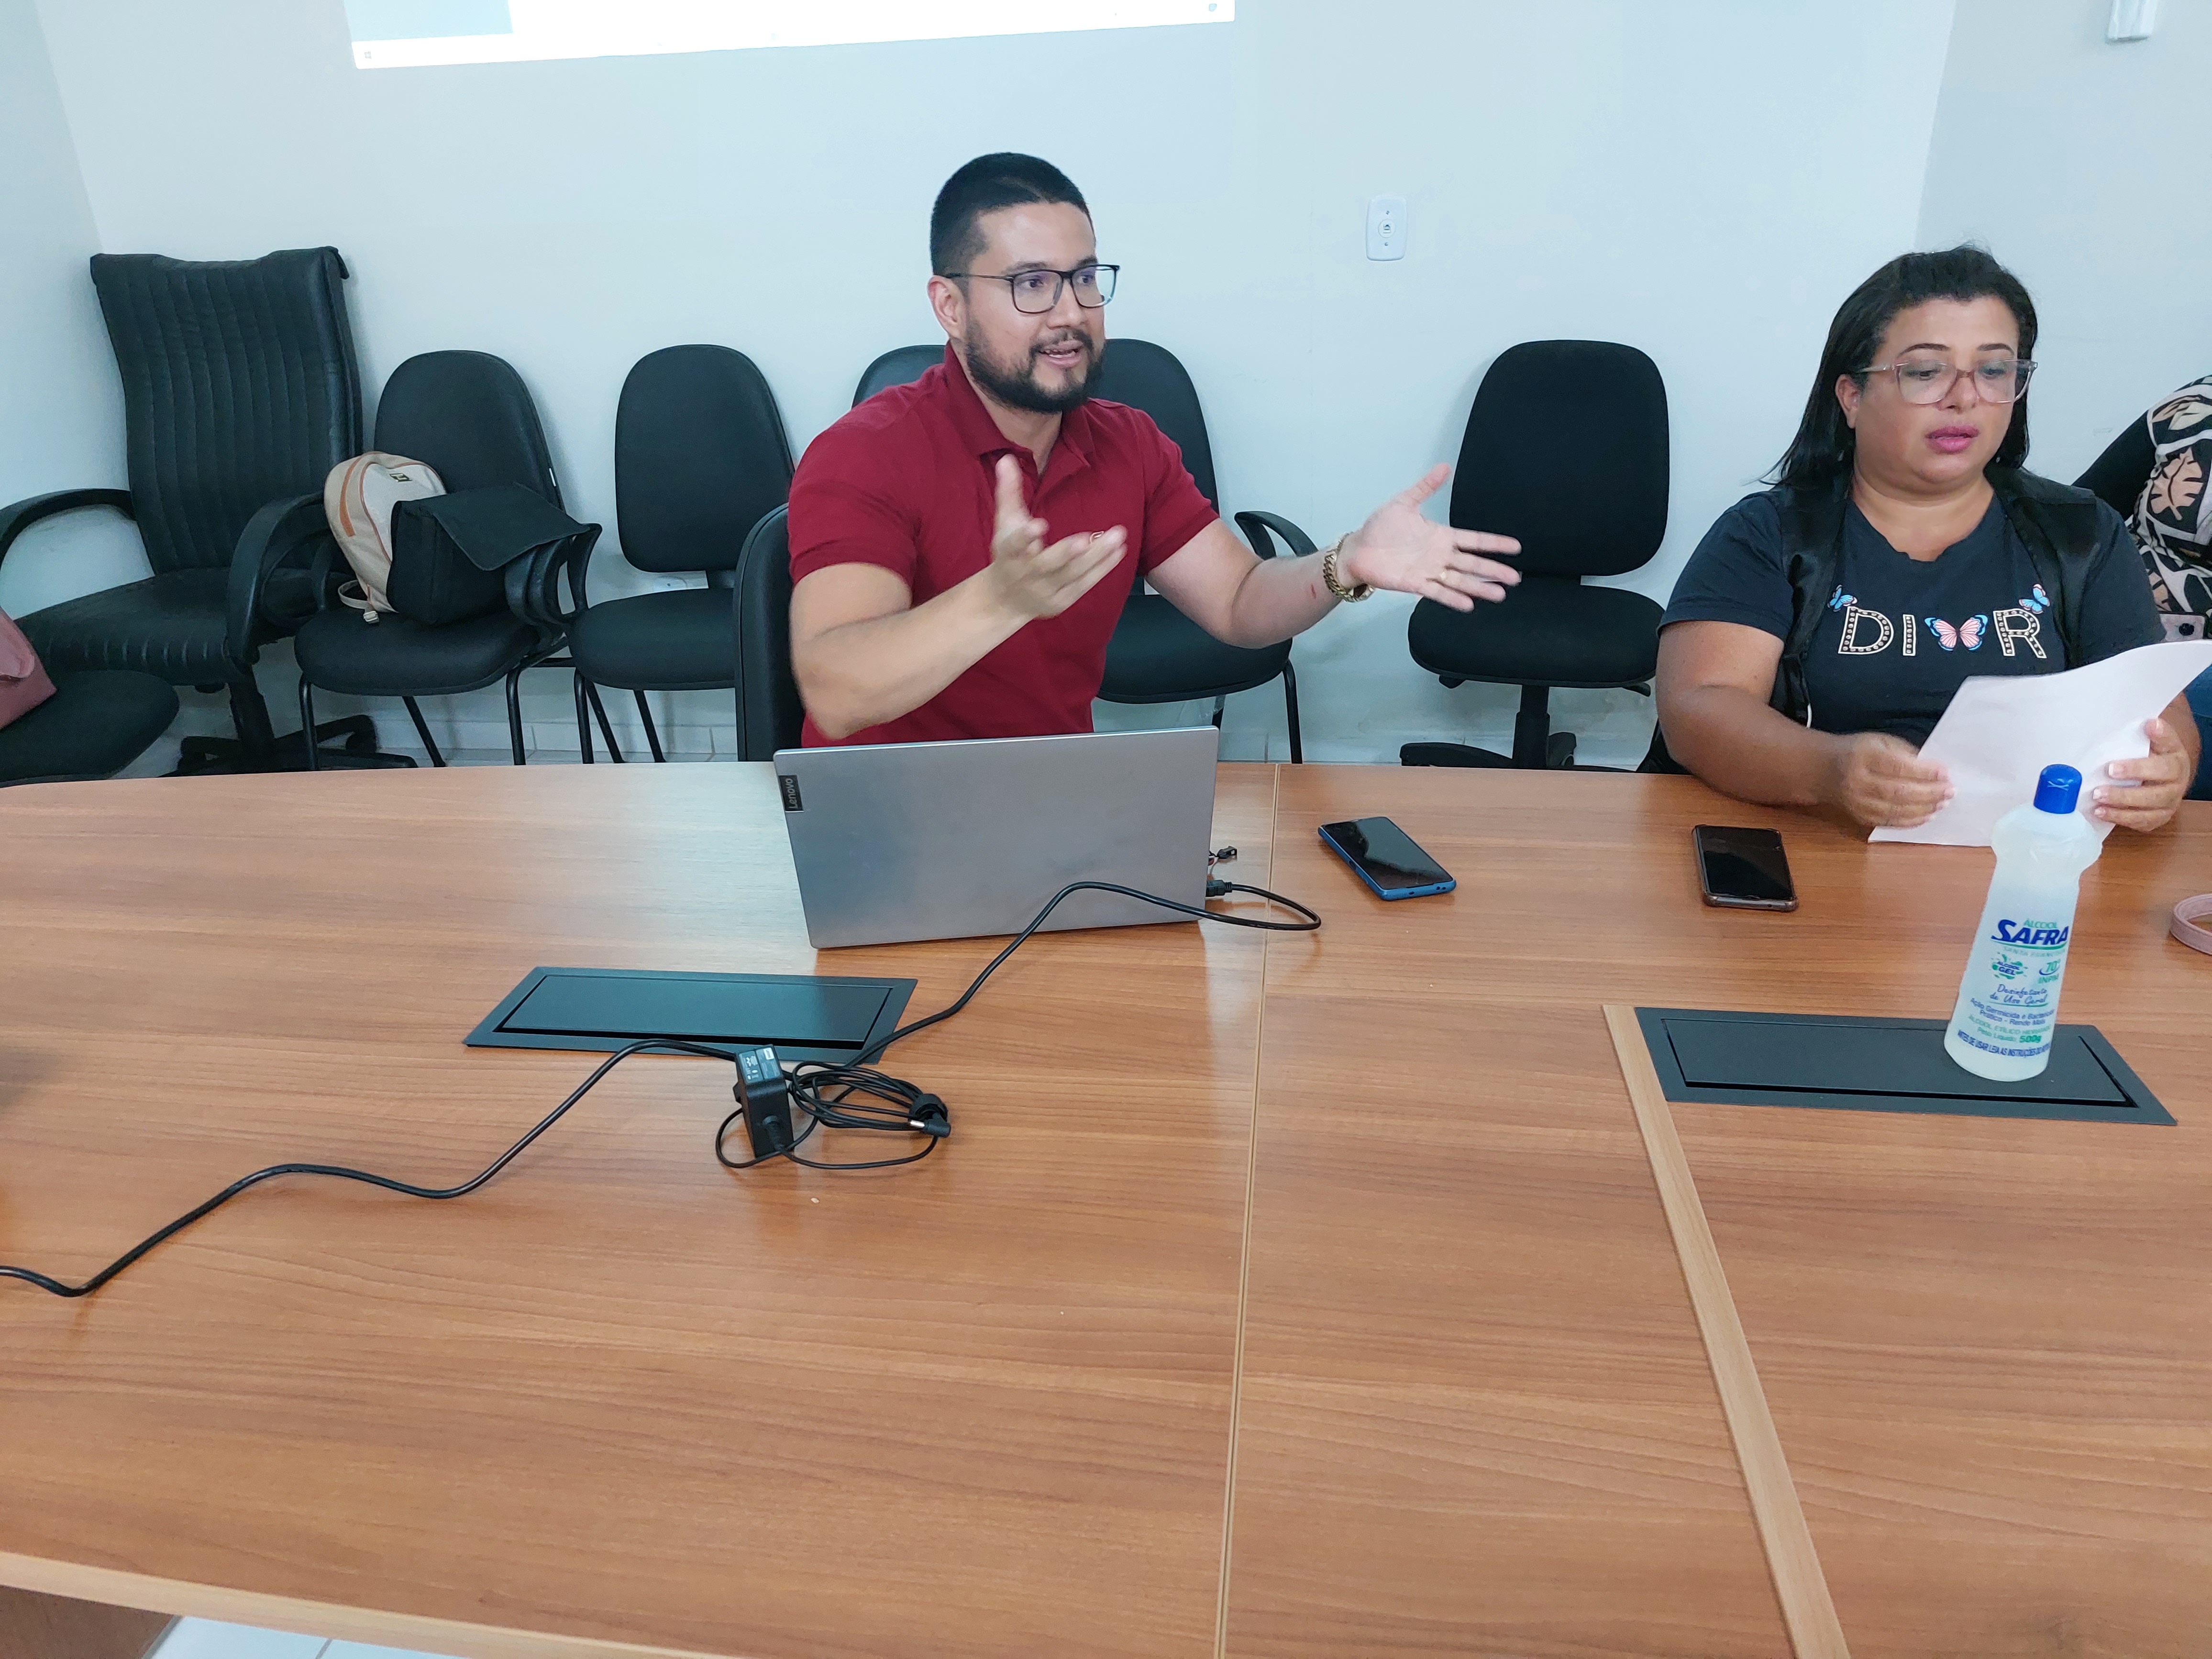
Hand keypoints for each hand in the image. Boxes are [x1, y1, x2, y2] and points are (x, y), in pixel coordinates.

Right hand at [981, 455, 1126, 620]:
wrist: (1006, 599)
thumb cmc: (1008, 554)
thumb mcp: (1005, 523)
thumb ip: (1009, 492)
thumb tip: (1007, 458)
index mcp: (1009, 554)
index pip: (1014, 545)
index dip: (1025, 537)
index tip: (1038, 525)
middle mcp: (1026, 574)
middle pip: (1048, 564)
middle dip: (1066, 552)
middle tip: (1085, 539)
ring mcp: (1045, 591)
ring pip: (1072, 574)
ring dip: (1096, 556)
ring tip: (1118, 535)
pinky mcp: (1063, 600)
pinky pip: (1085, 584)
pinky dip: (1103, 568)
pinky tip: (1119, 551)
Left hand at [1339, 464, 1519, 611]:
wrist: (1359, 549)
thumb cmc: (1380, 527)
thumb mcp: (1404, 503)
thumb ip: (1425, 487)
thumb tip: (1444, 467)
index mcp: (1441, 536)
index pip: (1474, 540)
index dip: (1494, 543)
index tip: (1516, 547)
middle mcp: (1440, 555)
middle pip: (1472, 563)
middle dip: (1494, 570)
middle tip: (1515, 578)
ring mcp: (1429, 571)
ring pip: (1460, 580)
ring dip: (1479, 588)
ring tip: (1499, 594)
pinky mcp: (1415, 584)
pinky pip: (1438, 592)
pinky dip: (1453, 599)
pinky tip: (1469, 605)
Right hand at [1827, 732, 1951, 828]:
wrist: (1822, 769)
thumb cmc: (1857, 751)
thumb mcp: (1879, 741)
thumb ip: (1904, 753)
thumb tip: (1933, 770)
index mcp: (1863, 756)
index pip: (1898, 766)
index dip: (1924, 772)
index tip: (1945, 773)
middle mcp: (1857, 781)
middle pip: (1899, 792)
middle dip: (1929, 793)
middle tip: (1950, 791)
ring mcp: (1856, 802)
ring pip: (1895, 811)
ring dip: (1923, 809)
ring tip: (1942, 804)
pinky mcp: (1858, 816)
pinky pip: (1888, 822)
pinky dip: (1910, 821)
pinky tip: (1926, 816)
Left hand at [2094, 716, 2191, 832]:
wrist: (2168, 772)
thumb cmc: (2156, 753)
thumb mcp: (2159, 741)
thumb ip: (2156, 735)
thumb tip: (2151, 723)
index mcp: (2176, 764)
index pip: (2161, 768)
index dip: (2137, 768)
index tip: (2112, 768)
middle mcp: (2176, 787)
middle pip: (2154, 794)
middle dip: (2125, 793)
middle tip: (2099, 789)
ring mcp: (2168, 805)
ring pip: (2146, 812)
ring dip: (2120, 808)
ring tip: (2097, 802)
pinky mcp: (2157, 818)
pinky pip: (2140, 823)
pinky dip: (2120, 819)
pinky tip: (2101, 813)